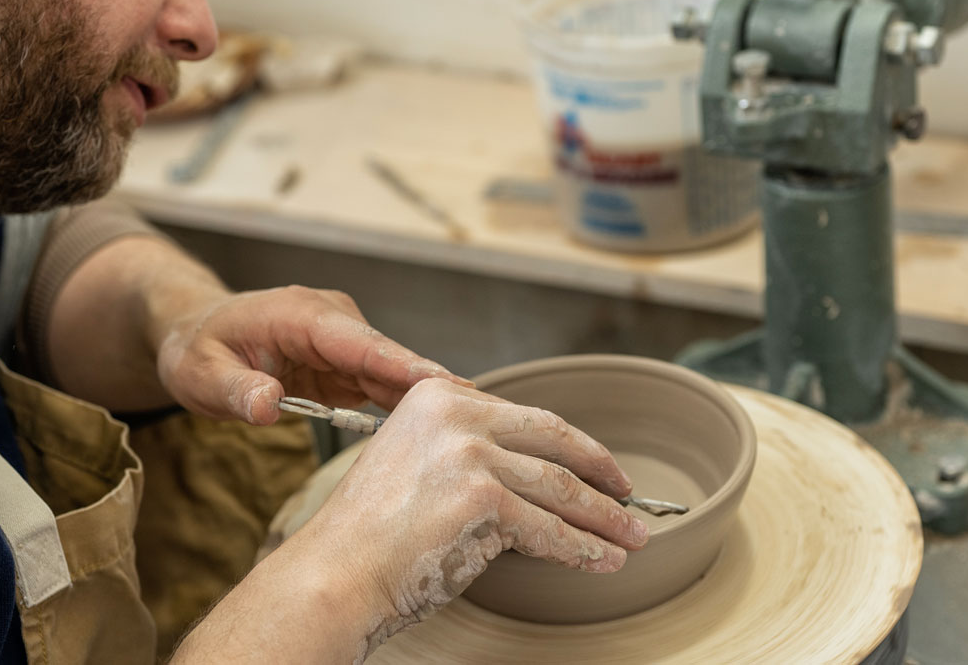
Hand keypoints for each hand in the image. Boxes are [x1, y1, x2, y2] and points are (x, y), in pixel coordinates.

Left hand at [156, 284, 471, 423]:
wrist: (191, 330)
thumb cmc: (194, 346)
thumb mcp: (198, 373)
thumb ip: (232, 390)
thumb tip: (269, 407)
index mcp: (304, 315)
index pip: (364, 344)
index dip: (408, 367)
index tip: (452, 386)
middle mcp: (333, 322)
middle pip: (392, 361)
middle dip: (435, 390)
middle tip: (485, 421)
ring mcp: (342, 342)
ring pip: (392, 376)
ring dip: (425, 406)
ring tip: (473, 435)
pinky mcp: (344, 363)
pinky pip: (381, 387)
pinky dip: (404, 411)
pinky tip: (436, 439)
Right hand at [291, 378, 645, 656]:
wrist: (339, 572)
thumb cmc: (370, 533)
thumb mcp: (415, 462)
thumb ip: (464, 450)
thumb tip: (532, 473)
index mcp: (437, 396)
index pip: (522, 416)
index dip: (566, 443)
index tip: (591, 463)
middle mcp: (455, 415)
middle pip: (553, 439)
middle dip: (600, 470)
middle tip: (626, 494)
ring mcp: (471, 454)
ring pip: (560, 487)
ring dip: (603, 517)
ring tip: (629, 536)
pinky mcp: (485, 500)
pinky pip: (549, 530)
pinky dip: (582, 549)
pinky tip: (601, 560)